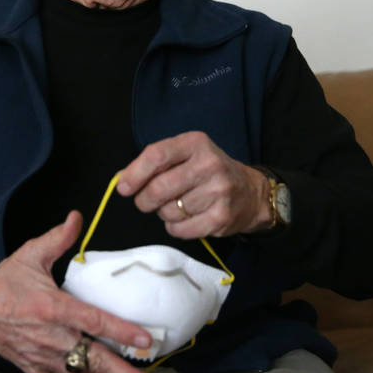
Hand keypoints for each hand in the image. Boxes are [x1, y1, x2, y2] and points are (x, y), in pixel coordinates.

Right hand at [0, 211, 158, 372]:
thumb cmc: (6, 283)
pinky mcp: (38, 369)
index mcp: (50, 307)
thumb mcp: (29, 255)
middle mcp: (49, 336)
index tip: (142, 339)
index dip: (119, 331)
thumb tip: (76, 218)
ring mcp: (43, 357)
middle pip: (91, 359)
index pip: (92, 320)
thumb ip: (57, 238)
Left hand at [117, 131, 272, 237]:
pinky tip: (183, 219)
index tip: (123, 188)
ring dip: (163, 213)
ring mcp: (218, 192)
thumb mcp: (185, 155)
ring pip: (168, 211)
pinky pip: (180, 229)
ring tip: (175, 206)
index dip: (134, 174)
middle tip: (146, 202)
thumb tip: (123, 180)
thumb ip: (155, 162)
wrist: (249, 192)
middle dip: (144, 200)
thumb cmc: (207, 172)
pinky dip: (174, 227)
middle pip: (158, 188)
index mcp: (196, 143)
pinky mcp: (221, 217)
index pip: (156, 156)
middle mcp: (209, 164)